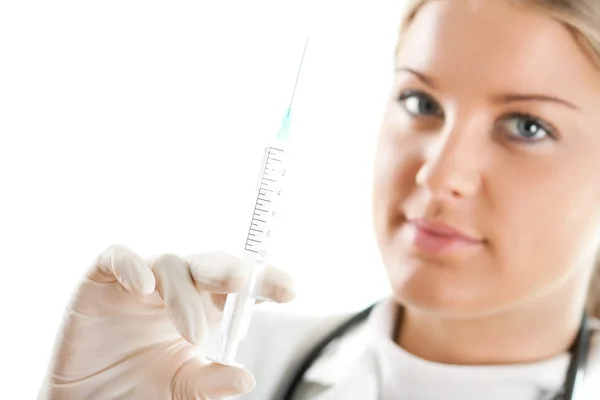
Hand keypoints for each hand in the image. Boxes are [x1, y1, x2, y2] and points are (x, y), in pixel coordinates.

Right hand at [38, 244, 294, 399]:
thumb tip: (245, 379)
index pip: (239, 285)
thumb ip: (210, 382)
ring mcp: (140, 281)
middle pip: (209, 263)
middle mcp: (176, 288)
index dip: (264, 280)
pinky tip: (143, 289)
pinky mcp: (102, 279)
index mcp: (203, 308)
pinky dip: (131, 267)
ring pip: (170, 264)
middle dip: (229, 269)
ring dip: (184, 295)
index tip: (290, 290)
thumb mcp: (180, 389)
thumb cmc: (137, 390)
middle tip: (242, 282)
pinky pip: (117, 257)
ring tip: (194, 335)